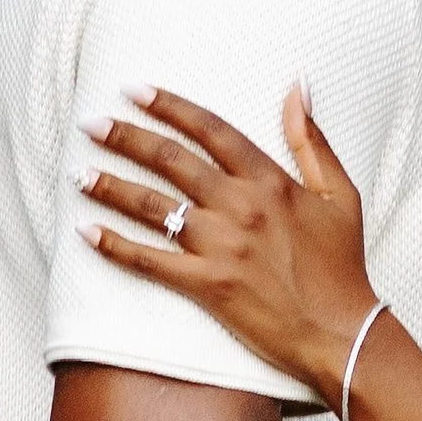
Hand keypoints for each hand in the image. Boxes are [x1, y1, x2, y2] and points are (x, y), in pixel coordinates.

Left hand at [78, 85, 375, 402]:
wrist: (340, 333)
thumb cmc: (342, 265)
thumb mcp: (340, 193)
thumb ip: (312, 139)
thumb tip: (297, 87)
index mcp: (270, 180)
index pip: (211, 129)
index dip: (170, 106)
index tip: (135, 91)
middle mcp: (241, 206)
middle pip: (172, 160)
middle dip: (127, 138)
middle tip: (91, 125)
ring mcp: (222, 246)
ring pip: (154, 206)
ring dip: (111, 187)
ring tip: (79, 173)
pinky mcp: (209, 286)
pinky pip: (151, 261)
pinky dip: (116, 247)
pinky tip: (87, 233)